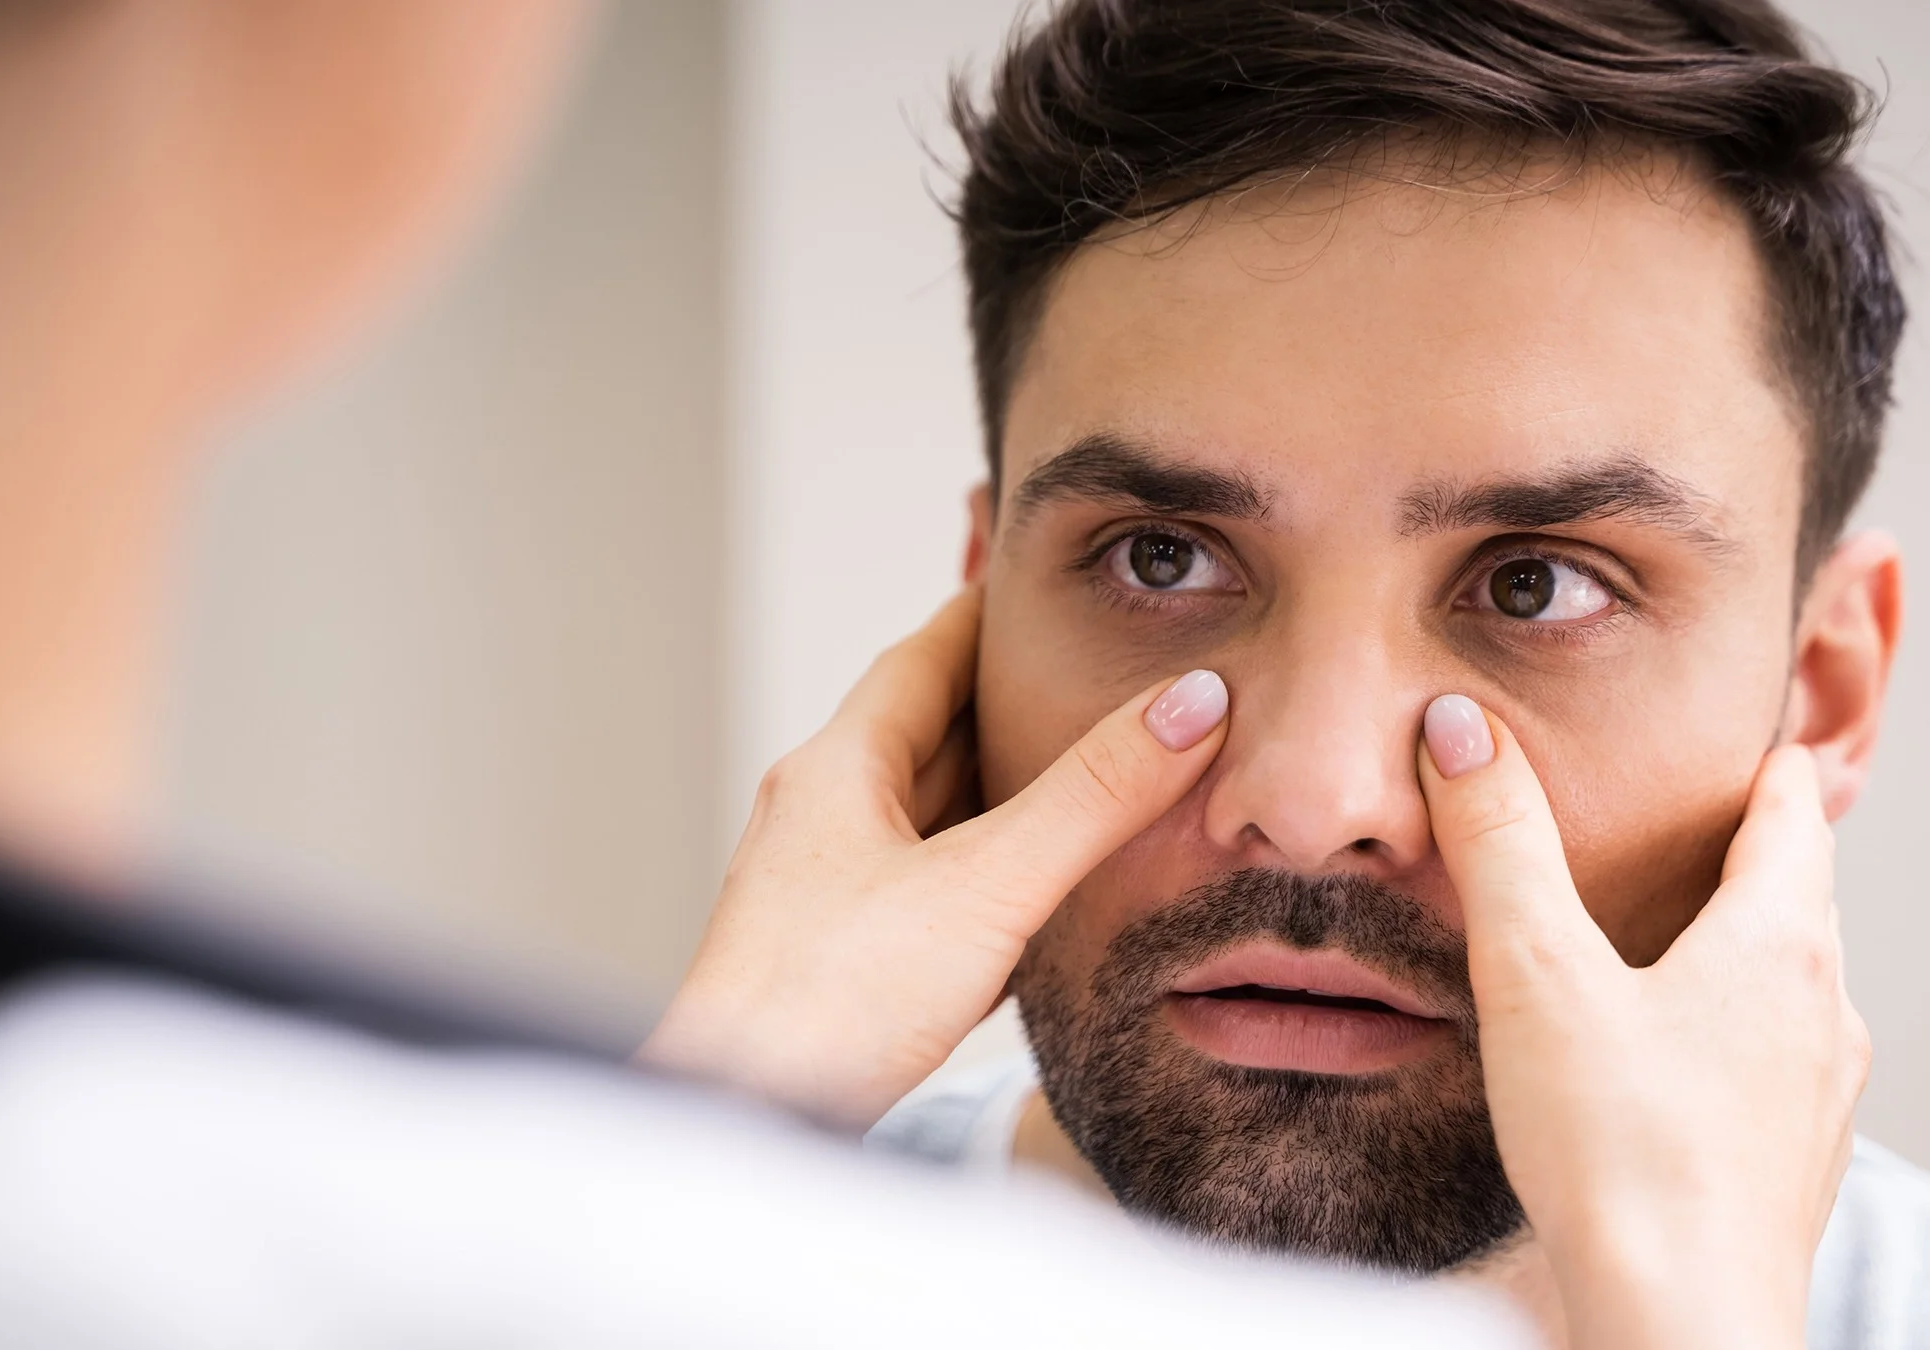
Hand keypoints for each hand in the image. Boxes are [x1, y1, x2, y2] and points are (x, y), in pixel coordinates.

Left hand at [642, 586, 1229, 1129]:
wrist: (740, 1124)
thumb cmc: (826, 1004)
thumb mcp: (985, 887)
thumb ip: (1091, 798)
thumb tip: (1189, 703)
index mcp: (838, 770)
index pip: (922, 657)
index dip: (984, 614)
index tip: (1037, 580)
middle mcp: (822, 819)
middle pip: (929, 734)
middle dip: (1010, 705)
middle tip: (1091, 671)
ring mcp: (826, 894)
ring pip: (930, 819)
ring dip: (1002, 795)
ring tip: (1084, 773)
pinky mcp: (842, 965)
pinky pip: (928, 894)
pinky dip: (987, 877)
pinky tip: (1032, 900)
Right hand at [1417, 695, 1868, 1349]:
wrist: (1680, 1322)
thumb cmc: (1618, 1151)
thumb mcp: (1536, 974)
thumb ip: (1499, 845)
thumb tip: (1463, 729)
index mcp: (1778, 944)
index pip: (1793, 816)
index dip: (1766, 770)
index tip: (1752, 739)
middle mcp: (1823, 1011)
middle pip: (1801, 900)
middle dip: (1757, 856)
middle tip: (1712, 824)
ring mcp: (1820, 1097)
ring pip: (1796, 990)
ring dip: (1749, 953)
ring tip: (1687, 940)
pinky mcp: (1796, 1167)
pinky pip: (1779, 1068)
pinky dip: (1739, 1036)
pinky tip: (1679, 1066)